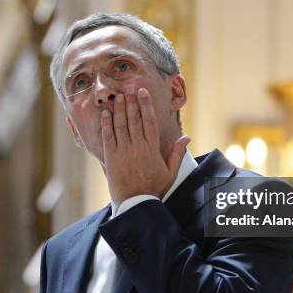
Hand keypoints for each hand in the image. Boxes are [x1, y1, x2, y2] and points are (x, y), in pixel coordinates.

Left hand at [100, 87, 190, 206]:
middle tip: (128, 88)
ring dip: (118, 109)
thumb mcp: (170, 172)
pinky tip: (105, 113)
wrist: (135, 204)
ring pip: (120, 125)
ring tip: (117, 96)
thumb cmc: (154, 189)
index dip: (145, 104)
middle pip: (134, 119)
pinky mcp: (112, 157)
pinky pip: (108, 137)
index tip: (143, 92)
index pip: (149, 121)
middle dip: (131, 102)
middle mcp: (137, 146)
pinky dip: (106, 124)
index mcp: (152, 148)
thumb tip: (186, 138)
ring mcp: (123, 151)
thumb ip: (177, 153)